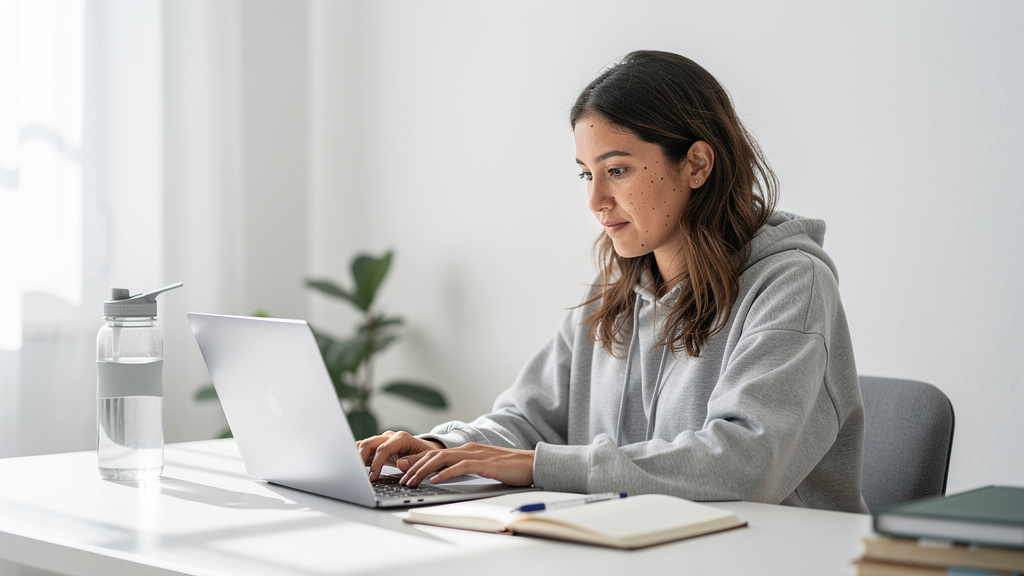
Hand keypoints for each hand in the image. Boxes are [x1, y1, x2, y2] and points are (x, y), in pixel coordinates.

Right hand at [357, 430, 443, 480]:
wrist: (426, 450)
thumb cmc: (427, 455)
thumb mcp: (426, 458)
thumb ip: (415, 461)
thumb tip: (401, 464)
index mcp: (401, 438)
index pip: (383, 449)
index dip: (376, 463)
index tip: (372, 477)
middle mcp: (390, 437)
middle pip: (369, 444)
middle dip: (361, 458)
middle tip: (358, 476)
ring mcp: (383, 441)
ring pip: (364, 445)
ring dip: (357, 457)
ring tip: (354, 472)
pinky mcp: (379, 448)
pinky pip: (366, 450)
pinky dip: (359, 457)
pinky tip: (354, 467)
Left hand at [398, 442, 534, 487]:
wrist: (533, 464)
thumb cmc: (510, 468)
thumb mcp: (483, 467)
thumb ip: (465, 468)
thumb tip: (446, 476)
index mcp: (467, 450)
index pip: (436, 453)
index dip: (417, 461)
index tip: (403, 470)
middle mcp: (468, 449)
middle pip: (434, 454)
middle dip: (415, 466)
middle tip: (401, 478)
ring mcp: (476, 455)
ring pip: (442, 459)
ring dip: (424, 470)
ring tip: (412, 480)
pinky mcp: (485, 464)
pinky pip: (460, 467)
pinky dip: (445, 473)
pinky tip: (435, 481)